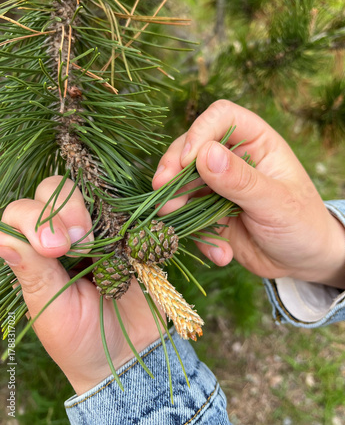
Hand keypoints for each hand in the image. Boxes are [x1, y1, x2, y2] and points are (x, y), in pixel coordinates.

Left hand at [0, 176, 160, 394]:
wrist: (128, 354)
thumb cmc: (80, 338)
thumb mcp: (50, 308)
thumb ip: (31, 272)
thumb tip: (1, 239)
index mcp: (36, 253)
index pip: (21, 212)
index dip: (34, 219)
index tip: (53, 249)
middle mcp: (65, 235)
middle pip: (55, 190)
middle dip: (63, 209)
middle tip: (80, 244)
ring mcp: (100, 231)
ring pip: (90, 192)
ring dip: (91, 211)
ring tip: (99, 245)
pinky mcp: (130, 235)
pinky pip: (127, 210)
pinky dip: (126, 216)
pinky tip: (126, 240)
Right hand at [153, 100, 344, 288]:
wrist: (303, 261)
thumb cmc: (302, 223)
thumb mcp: (276, 202)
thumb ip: (241, 180)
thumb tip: (204, 154)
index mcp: (255, 141)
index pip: (220, 117)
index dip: (199, 132)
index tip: (187, 160)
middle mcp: (232, 158)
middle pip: (190, 147)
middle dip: (173, 169)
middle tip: (162, 189)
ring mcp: (217, 186)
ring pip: (180, 181)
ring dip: (174, 201)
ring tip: (173, 220)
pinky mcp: (207, 212)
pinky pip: (188, 217)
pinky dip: (196, 235)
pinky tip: (222, 254)